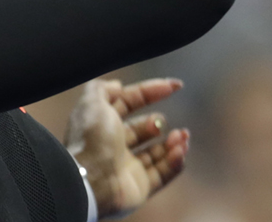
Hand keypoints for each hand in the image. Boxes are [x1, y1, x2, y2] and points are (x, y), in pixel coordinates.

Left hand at [65, 78, 189, 218]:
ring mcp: (127, 167)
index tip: (175, 86)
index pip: (128, 103)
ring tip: (181, 136)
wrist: (91, 180)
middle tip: (160, 122)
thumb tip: (118, 85)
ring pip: (156, 152)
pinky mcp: (140, 187)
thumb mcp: (92, 103)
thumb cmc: (92, 139)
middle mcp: (113, 145)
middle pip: (141, 129)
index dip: (150, 92)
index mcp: (101, 123)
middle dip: (157, 122)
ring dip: (172, 142)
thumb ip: (102, 89)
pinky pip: (163, 173)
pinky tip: (180, 150)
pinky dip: (174, 161)